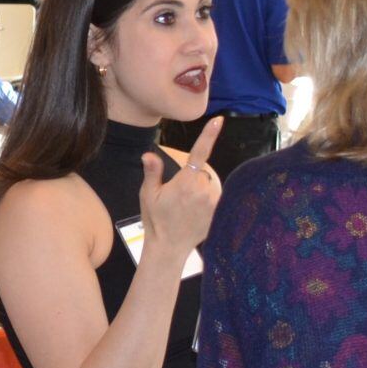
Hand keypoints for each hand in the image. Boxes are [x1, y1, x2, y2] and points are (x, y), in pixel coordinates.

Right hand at [139, 117, 224, 259]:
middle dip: (191, 179)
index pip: (199, 153)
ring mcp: (213, 202)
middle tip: (176, 197)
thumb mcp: (147, 195)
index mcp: (185, 183)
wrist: (168, 247)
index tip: (218, 120)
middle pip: (201, 172)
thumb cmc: (155, 219)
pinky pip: (214, 198)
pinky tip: (194, 214)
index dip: (209, 135)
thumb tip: (148, 155)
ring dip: (200, 191)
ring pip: (208, 185)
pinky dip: (206, 201)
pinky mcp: (218, 212)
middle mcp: (202, 190)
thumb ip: (152, 172)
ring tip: (185, 208)